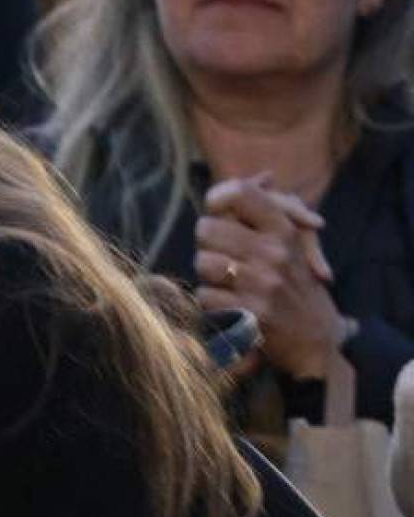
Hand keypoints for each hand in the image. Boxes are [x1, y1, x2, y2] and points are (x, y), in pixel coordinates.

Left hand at [194, 174, 345, 382]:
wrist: (316, 340)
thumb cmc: (296, 285)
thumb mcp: (292, 243)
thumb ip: (269, 209)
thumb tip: (263, 176)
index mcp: (284, 230)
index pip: (239, 192)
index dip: (217, 199)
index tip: (218, 212)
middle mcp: (274, 252)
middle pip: (206, 229)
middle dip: (207, 244)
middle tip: (223, 256)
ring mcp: (263, 283)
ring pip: (202, 263)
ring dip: (208, 276)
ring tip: (229, 284)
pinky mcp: (251, 313)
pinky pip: (205, 297)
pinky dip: (212, 304)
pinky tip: (231, 307)